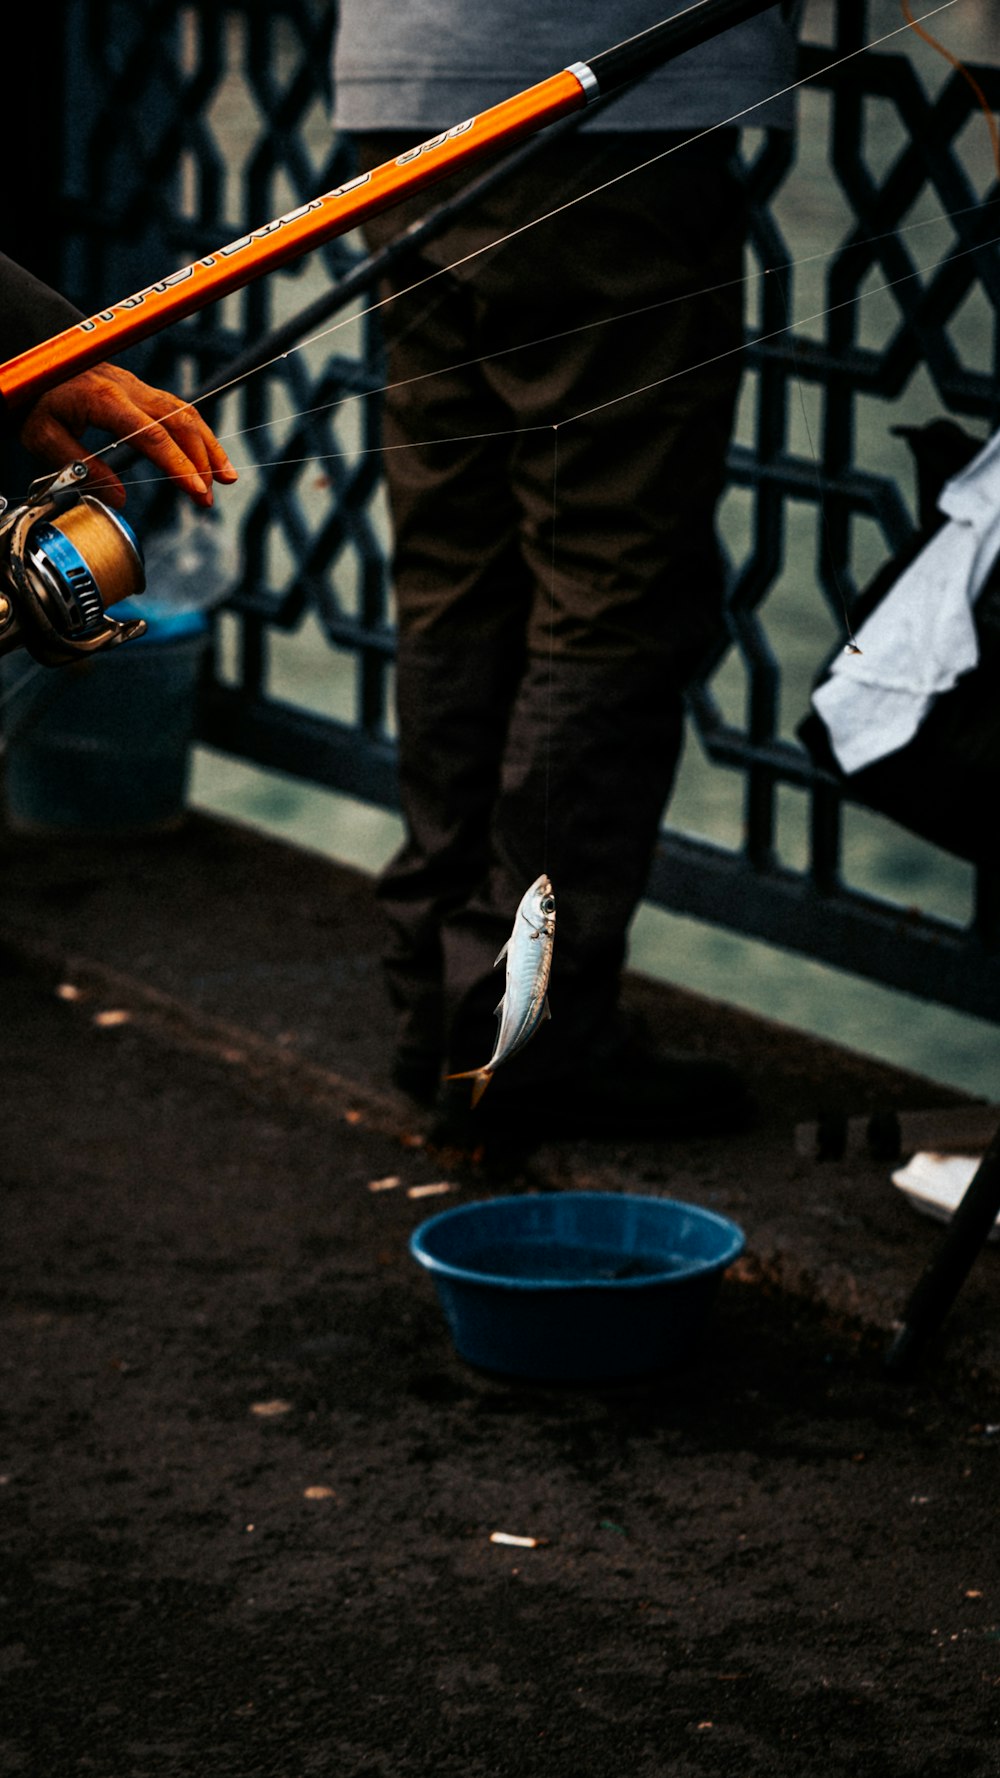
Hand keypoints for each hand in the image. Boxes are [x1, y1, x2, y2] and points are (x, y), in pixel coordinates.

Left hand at [17, 363, 237, 507]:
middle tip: (209, 498)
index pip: (152, 434)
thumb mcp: (43, 435)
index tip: (197, 489)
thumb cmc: (35, 395)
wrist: (33, 357)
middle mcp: (128, 388)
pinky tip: (212, 458)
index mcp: (104, 398)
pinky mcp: (142, 391)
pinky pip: (179, 410)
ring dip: (210, 447)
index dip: (178, 464)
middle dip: (201, 461)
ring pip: (185, 413)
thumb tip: (119, 499)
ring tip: (227, 479)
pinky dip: (200, 435)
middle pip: (178, 422)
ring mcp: (138, 387)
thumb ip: (82, 467)